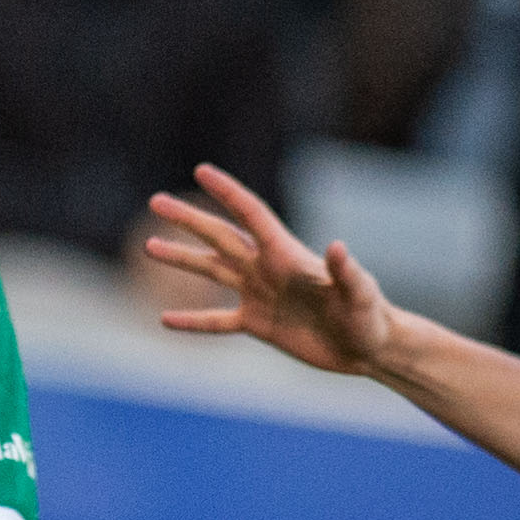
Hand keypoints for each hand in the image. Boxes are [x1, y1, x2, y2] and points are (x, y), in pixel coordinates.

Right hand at [140, 163, 402, 375]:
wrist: (369, 348)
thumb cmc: (369, 316)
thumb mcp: (360, 293)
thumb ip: (346, 271)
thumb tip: (336, 246)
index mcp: (286, 255)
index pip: (251, 215)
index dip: (228, 192)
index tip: (202, 170)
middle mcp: (267, 269)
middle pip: (220, 237)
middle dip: (189, 220)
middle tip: (156, 202)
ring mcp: (260, 295)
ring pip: (212, 272)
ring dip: (182, 258)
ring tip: (150, 247)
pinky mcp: (258, 325)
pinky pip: (217, 321)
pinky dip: (192, 320)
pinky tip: (166, 319)